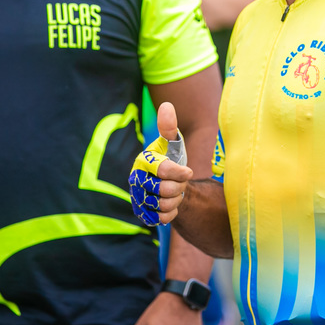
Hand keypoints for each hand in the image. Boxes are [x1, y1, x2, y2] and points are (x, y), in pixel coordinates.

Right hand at [129, 102, 192, 225]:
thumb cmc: (171, 159)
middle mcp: (136, 180)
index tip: (188, 172)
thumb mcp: (173, 143)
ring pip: (164, 206)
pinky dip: (172, 213)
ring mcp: (137, 198)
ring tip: (175, 192)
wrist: (169, 183)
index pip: (164, 170)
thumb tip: (166, 106)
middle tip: (180, 183)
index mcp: (143, 161)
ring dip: (176, 200)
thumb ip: (169, 127)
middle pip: (165, 190)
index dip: (180, 172)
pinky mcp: (141, 213)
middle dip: (179, 187)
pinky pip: (162, 218)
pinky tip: (171, 204)